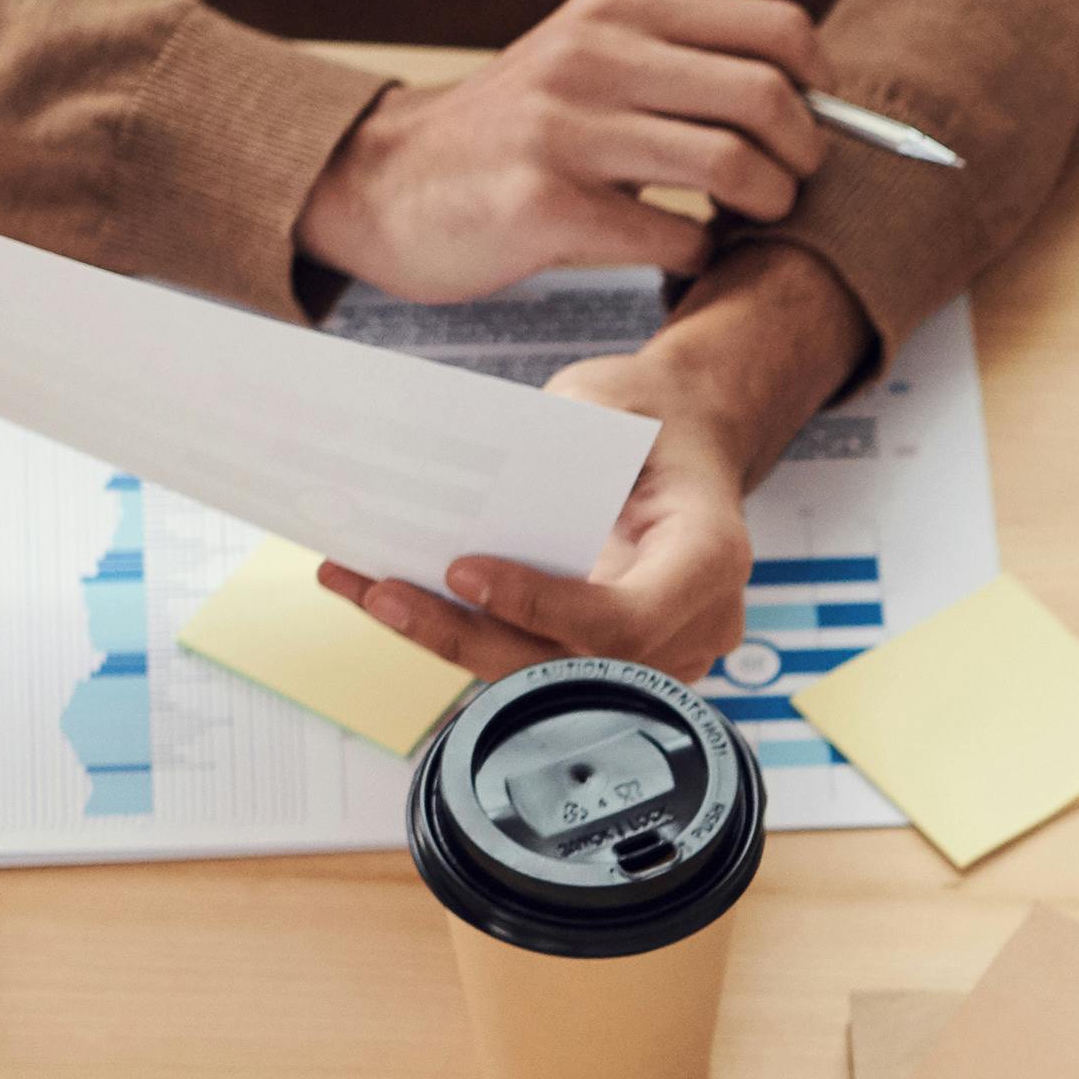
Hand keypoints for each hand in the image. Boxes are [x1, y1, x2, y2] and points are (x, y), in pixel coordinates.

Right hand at [292, 0, 833, 303]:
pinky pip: (676, 236)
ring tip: (745, 220)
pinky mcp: (545, 203)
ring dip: (765, 207)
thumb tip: (809, 96)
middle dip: (804, 156)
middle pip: (768, 96)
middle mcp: (593, 53)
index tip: (811, 127)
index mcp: (618, 7)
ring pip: (732, 165)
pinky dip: (700, 254)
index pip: (777, 29)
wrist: (385, 182)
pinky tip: (681, 253)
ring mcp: (565, 126)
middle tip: (787, 187)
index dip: (821, 89)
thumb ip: (679, 62)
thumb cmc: (514, 133)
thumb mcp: (590, 61)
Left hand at [318, 242, 868, 685]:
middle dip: (467, 634)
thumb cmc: (654, 418)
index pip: (626, 619)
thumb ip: (558, 440)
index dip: (543, 608)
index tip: (463, 571)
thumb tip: (466, 474)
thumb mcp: (613, 402)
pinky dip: (462, 633)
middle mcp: (693, 626)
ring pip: (539, 677)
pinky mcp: (609, 663)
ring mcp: (656, 657)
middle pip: (570, 665)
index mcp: (710, 560)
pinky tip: (393, 598)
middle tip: (382, 594)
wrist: (687, 440)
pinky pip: (530, 662)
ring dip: (447, 639)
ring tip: (367, 592)